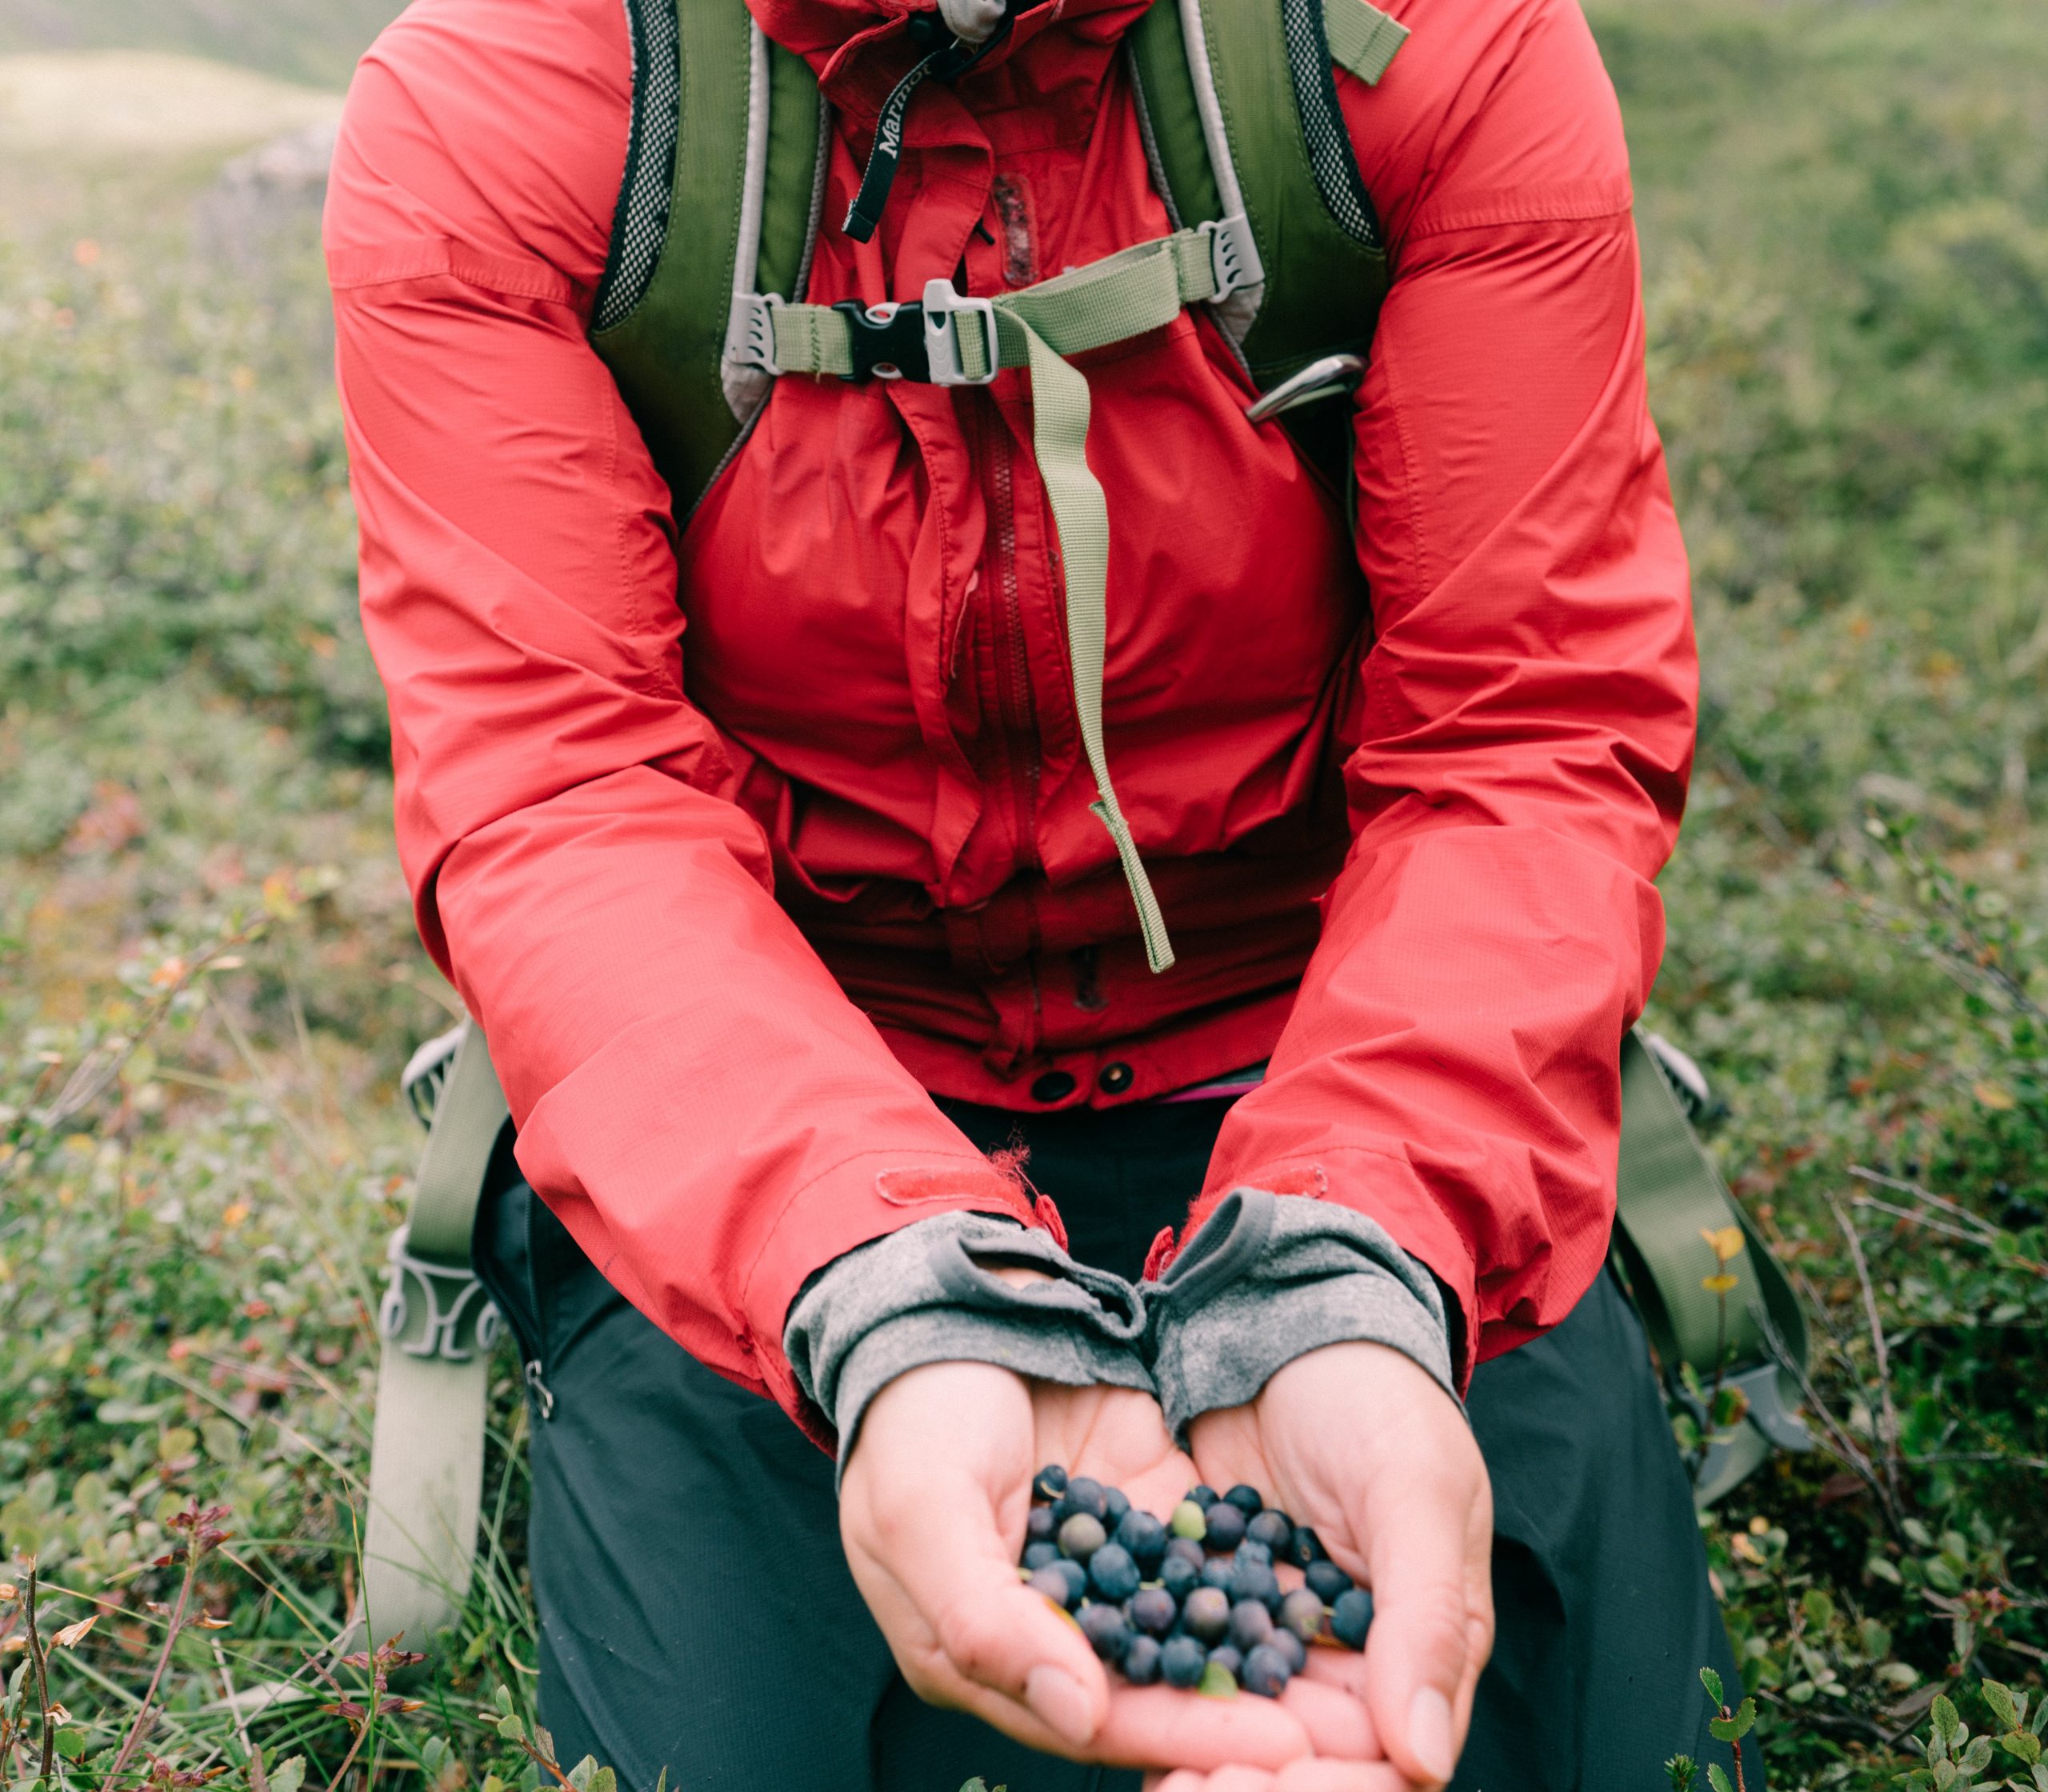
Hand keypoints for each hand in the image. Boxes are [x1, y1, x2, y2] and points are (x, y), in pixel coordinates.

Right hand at [839, 1361, 1324, 1773]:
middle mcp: (1050, 1631)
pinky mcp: (1145, 1513)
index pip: (1092, 1717)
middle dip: (1246, 1716)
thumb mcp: (923, 1515)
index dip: (1180, 1735)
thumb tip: (1078, 1713)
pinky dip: (1266, 1590)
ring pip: (1193, 1635)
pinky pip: (1207, 1564)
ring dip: (1269, 1666)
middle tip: (1347, 1736)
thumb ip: (986, 1621)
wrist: (946, 1306)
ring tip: (1362, 1693)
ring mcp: (1102, 1571)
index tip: (1275, 1749)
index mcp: (979, 1656)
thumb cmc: (913, 1418)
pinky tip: (1335, 1609)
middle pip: (1155, 1691)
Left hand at [1157, 1342, 1493, 1791]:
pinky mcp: (1204, 1584)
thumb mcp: (1415, 1492)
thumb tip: (1425, 1758)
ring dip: (1188, 1748)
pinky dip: (1146, 1676)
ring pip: (1233, 1714)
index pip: (1382, 1761)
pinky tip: (1097, 1690)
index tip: (1254, 1788)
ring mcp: (1269, 1620)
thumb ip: (1427, 1617)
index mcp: (1421, 1644)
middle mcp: (1344, 1651)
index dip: (1321, 1788)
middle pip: (1300, 1753)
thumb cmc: (1379, 1393)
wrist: (1295, 1308)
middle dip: (1244, 1782)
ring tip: (1131, 1753)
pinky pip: (1177, 1649)